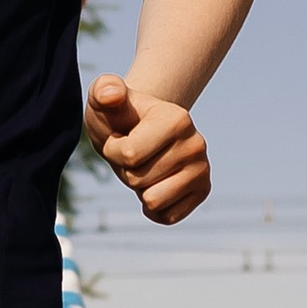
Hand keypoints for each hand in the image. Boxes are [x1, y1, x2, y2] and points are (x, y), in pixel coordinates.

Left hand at [82, 74, 208, 221]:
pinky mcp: (202, 192)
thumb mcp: (104, 98)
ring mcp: (202, 170)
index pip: (129, 155)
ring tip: (144, 165)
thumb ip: (104, 90)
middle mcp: (197, 144)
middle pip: (138, 180)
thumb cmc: (117, 116)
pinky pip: (167, 217)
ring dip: (139, 188)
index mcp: (177, 118)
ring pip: (153, 201)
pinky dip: (152, 206)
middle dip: (126, 170)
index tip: (120, 137)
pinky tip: (154, 183)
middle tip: (133, 153)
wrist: (135, 129)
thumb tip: (112, 95)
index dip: (113, 151)